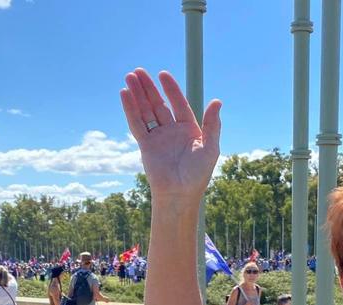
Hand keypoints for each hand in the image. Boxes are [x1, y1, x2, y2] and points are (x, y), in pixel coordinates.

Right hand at [120, 69, 221, 203]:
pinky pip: (137, 124)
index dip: (171, 89)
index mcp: (189, 129)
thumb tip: (217, 101)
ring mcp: (158, 138)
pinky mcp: (146, 146)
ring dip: (137, 95)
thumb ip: (212, 125)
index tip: (162, 74)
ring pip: (146, 111)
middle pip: (158, 104)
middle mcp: (172, 131)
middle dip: (148, 88)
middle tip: (138, 71)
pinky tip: (124, 95)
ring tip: (129, 77)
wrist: (180, 194)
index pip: (178, 103)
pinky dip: (130, 110)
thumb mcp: (210, 148)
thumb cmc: (198, 175)